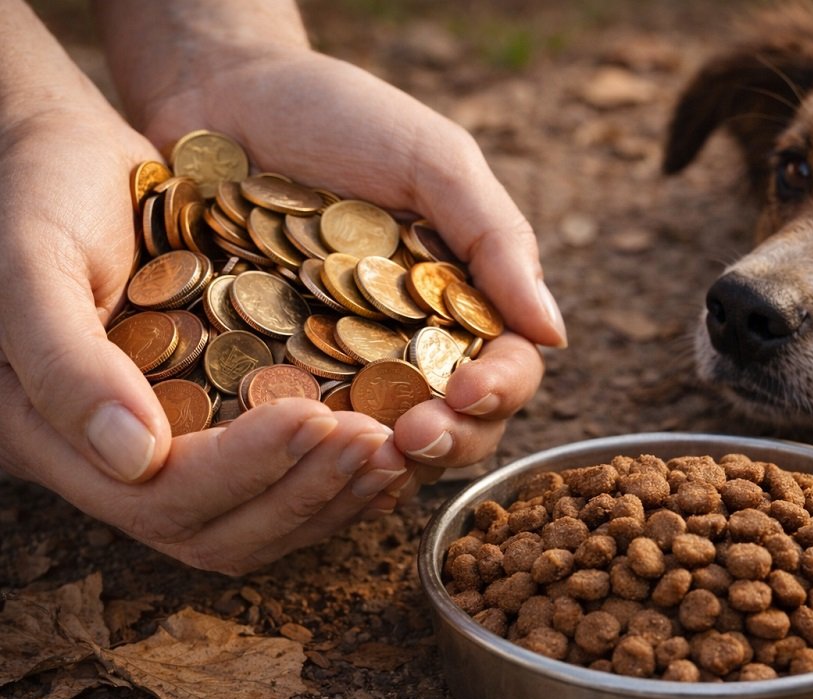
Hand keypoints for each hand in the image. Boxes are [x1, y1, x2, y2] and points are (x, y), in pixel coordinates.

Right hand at [0, 94, 410, 573]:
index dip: (244, 467)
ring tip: (396, 448)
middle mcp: (114, 466)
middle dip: (305, 491)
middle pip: (219, 532)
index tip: (316, 415)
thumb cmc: (34, 195)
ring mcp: (168, 451)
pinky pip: (279, 483)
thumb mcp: (30, 261)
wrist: (64, 157)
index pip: (162, 497)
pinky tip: (389, 447)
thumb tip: (136, 459)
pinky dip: (336, 477)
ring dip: (332, 494)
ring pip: (258, 521)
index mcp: (55, 441)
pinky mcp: (213, 426)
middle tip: (379, 443)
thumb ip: (67, 361)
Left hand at [135, 47, 561, 478]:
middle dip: (448, 439)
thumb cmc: (341, 115)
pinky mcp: (274, 374)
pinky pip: (304, 433)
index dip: (500, 389)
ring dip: (385, 462)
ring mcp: (343, 367)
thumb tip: (556, 336)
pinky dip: (312, 452)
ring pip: (386, 444)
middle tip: (415, 437)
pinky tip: (300, 456)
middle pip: (457, 423)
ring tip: (364, 453)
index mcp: (465, 301)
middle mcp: (413, 345)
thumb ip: (498, 242)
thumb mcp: (434, 161)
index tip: (468, 389)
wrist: (222, 89)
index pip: (508, 367)